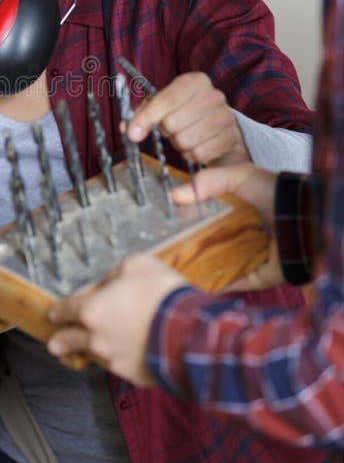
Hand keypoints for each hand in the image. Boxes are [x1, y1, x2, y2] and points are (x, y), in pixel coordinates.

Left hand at [47, 252, 186, 384]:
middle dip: (61, 342)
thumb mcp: (136, 265)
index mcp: (92, 310)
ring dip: (94, 350)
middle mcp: (97, 339)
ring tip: (97, 346)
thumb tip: (109, 284)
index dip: (57, 311)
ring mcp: (114, 360)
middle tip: (55, 345)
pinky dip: (122, 359)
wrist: (190, 333)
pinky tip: (129, 353)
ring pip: (96, 356)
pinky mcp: (134, 376)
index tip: (53, 314)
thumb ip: (114, 275)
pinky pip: (121, 366)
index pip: (65, 310)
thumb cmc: (162, 294)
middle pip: (70, 342)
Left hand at [127, 72, 247, 165]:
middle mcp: (213, 96)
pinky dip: (191, 154)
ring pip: (185, 140)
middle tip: (170, 128)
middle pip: (173, 123)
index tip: (132, 134)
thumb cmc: (185, 112)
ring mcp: (224, 117)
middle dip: (166, 130)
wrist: (219, 125)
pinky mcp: (229, 138)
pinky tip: (195, 145)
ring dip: (178, 143)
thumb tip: (127, 128)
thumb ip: (142, 113)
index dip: (146, 118)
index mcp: (195, 81)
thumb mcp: (163, 104)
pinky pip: (198, 154)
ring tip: (183, 135)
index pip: (166, 100)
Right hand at [172, 162, 282, 289]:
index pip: (201, 221)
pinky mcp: (253, 278)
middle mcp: (237, 238)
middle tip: (161, 249)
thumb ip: (208, 181)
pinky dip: (212, 286)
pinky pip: (228, 285)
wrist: (301, 217)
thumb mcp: (239, 176)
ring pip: (212, 267)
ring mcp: (244, 260)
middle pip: (204, 246)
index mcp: (233, 215)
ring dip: (194, 269)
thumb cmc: (274, 193)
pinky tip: (190, 283)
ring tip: (169, 268)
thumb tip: (175, 196)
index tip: (161, 224)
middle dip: (185, 248)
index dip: (182, 223)